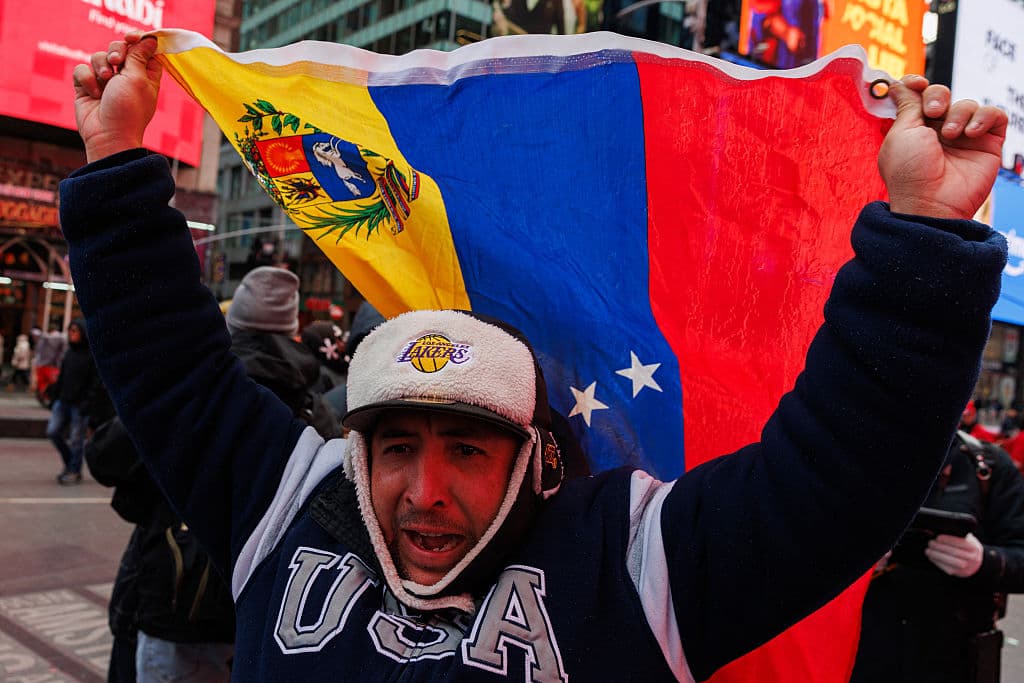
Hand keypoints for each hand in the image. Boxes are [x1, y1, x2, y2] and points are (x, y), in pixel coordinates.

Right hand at [72, 31, 161, 162]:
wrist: (108, 135)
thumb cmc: (128, 109)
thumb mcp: (137, 79)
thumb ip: (139, 56)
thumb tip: (150, 39)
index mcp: (145, 76)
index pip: (144, 50)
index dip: (138, 41)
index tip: (132, 38)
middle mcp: (126, 77)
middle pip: (119, 48)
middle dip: (116, 50)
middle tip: (116, 61)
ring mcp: (105, 82)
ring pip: (98, 57)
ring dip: (101, 66)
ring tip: (105, 81)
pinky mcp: (87, 87)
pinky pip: (82, 69)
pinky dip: (87, 79)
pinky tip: (93, 93)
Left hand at [880, 75, 1006, 219]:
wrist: (931, 202)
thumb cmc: (909, 172)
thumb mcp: (901, 134)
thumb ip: (907, 105)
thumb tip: (900, 84)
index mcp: (913, 128)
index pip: (919, 95)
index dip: (918, 84)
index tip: (916, 84)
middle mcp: (938, 131)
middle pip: (943, 94)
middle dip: (938, 96)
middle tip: (934, 112)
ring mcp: (963, 137)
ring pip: (967, 104)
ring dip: (959, 113)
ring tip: (951, 135)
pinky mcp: (987, 143)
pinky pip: (993, 115)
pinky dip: (983, 117)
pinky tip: (970, 132)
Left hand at [925, 532, 983, 576]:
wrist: (976, 565)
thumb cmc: (969, 549)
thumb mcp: (970, 541)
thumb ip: (961, 536)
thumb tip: (945, 530)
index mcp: (974, 548)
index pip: (960, 543)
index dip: (948, 540)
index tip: (938, 537)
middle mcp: (972, 559)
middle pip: (954, 552)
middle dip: (940, 547)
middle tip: (930, 543)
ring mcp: (966, 567)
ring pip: (950, 561)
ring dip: (936, 555)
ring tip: (928, 550)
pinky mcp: (959, 573)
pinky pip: (947, 568)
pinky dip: (937, 562)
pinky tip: (931, 557)